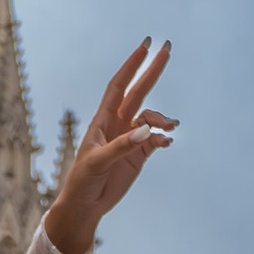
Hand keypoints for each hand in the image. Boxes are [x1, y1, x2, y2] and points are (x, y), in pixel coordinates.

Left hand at [44, 39, 176, 253]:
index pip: (120, 86)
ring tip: (171, 127)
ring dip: (162, 120)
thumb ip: (122, 145)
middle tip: (168, 49)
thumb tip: (147, 130)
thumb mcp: (98, 161)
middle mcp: (118, 125)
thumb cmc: (82, 180)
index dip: (132, 66)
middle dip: (152, 71)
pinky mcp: (138, 155)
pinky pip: (156, 141)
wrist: (85, 205)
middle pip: (139, 92)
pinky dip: (163, 139)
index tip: (145, 47)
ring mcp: (130, 139)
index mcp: (103, 119)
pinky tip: (167, 141)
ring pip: (151, 119)